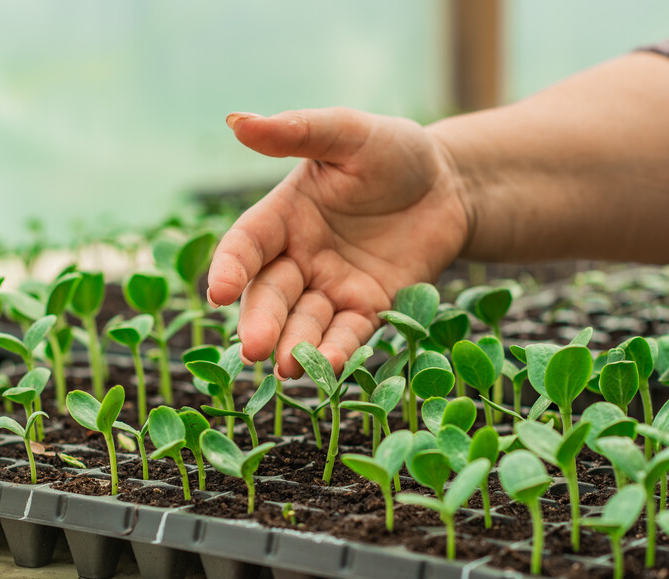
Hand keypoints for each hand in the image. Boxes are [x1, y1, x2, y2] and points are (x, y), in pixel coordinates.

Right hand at [207, 107, 468, 378]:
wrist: (449, 185)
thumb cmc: (394, 152)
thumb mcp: (349, 134)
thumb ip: (298, 132)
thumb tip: (236, 121)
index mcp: (285, 215)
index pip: (247, 244)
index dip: (230, 267)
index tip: (218, 292)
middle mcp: (301, 257)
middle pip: (271, 293)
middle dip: (261, 320)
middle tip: (254, 347)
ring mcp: (333, 287)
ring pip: (305, 321)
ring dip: (294, 345)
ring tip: (288, 366)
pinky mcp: (369, 308)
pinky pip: (349, 333)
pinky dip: (338, 350)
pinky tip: (330, 367)